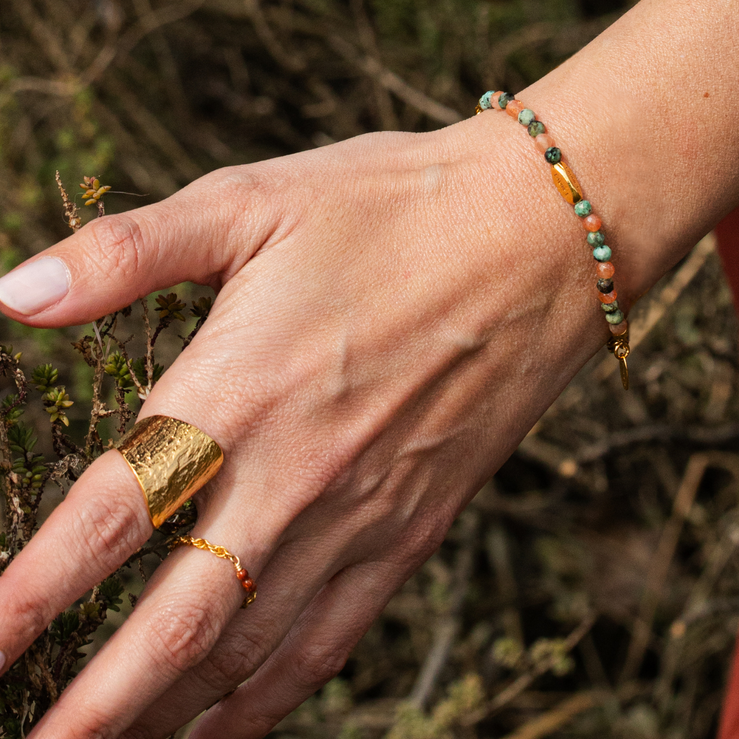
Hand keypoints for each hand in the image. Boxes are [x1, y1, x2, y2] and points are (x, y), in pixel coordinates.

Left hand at [0, 114, 611, 737]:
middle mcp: (293, 473)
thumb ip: (128, 251)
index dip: (21, 602)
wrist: (540, 235)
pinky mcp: (416, 525)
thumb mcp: (256, 198)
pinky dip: (265, 700)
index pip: (102, 523)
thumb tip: (10, 290)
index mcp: (238, 388)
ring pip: (245, 654)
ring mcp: (361, 512)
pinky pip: (330, 639)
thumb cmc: (395, 206)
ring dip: (163, 717)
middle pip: (168, 630)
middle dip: (84, 711)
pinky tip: (223, 728)